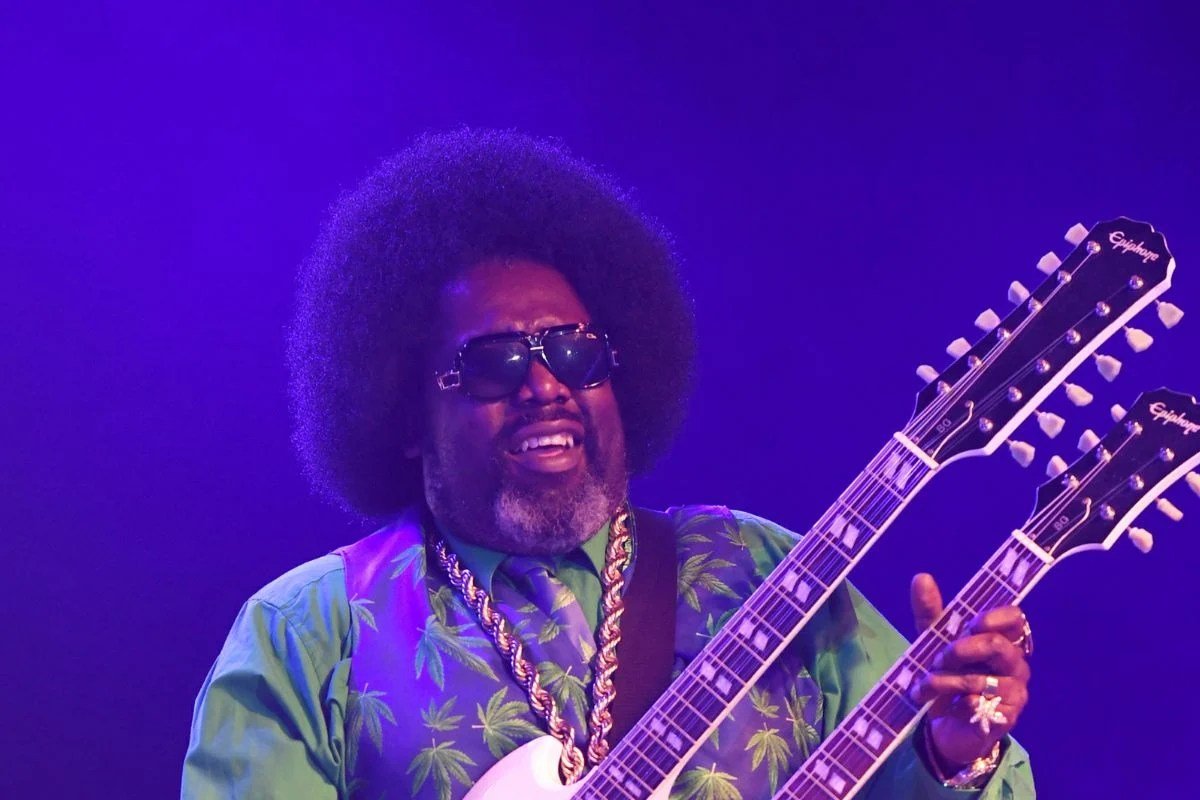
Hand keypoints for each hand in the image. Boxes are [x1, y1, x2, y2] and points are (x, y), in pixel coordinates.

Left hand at [908, 573, 1030, 769]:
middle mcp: (1015, 665)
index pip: (1015, 619)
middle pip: (998, 645)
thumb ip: (930, 613)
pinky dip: (958, 703)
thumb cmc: (948, 678)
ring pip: (982, 678)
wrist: (947, 728)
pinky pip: (982, 705)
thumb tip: (921, 577)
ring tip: (924, 687)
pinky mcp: (1006, 719)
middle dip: (960, 649)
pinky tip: (950, 706)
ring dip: (945, 680)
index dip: (994, 617)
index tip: (971, 623)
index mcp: (1002, 641)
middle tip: (936, 658)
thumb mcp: (934, 643)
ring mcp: (1014, 693)